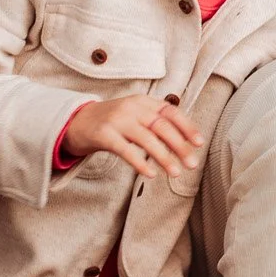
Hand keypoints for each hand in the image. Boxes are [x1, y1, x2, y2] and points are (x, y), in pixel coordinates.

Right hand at [64, 96, 203, 178]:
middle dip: (179, 146)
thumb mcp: (135, 115)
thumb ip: (156, 123)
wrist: (76, 122)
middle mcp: (132, 107)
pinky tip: (150, 174)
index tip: (199, 143)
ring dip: (164, 156)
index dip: (187, 127)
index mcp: (143, 101)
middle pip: (161, 126)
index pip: (170, 112)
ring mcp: (117, 120)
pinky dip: (139, 162)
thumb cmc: (112, 123)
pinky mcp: (103, 134)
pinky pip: (125, 150)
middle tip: (192, 164)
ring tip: (175, 172)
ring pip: (146, 138)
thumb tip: (186, 143)